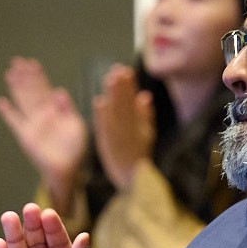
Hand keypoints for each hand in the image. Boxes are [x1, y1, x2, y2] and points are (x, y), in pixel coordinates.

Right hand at [0, 57, 88, 208]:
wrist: (67, 169)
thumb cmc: (74, 148)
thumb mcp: (76, 126)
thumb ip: (68, 109)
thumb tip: (60, 91)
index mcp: (55, 110)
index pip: (44, 88)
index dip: (37, 76)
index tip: (31, 63)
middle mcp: (42, 114)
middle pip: (31, 91)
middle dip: (24, 77)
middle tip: (16, 61)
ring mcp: (32, 124)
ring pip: (23, 101)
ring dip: (16, 88)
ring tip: (9, 73)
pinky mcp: (25, 136)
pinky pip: (15, 122)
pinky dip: (8, 113)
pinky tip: (1, 102)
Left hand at [91, 64, 154, 191]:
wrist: (132, 177)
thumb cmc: (139, 153)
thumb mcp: (147, 133)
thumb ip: (145, 114)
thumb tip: (145, 95)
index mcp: (138, 124)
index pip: (132, 101)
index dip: (129, 86)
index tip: (126, 71)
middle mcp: (128, 128)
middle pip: (124, 104)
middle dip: (121, 86)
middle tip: (117, 70)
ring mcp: (117, 135)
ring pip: (114, 112)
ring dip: (112, 96)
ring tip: (109, 79)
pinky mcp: (106, 143)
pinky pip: (104, 127)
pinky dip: (101, 116)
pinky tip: (98, 102)